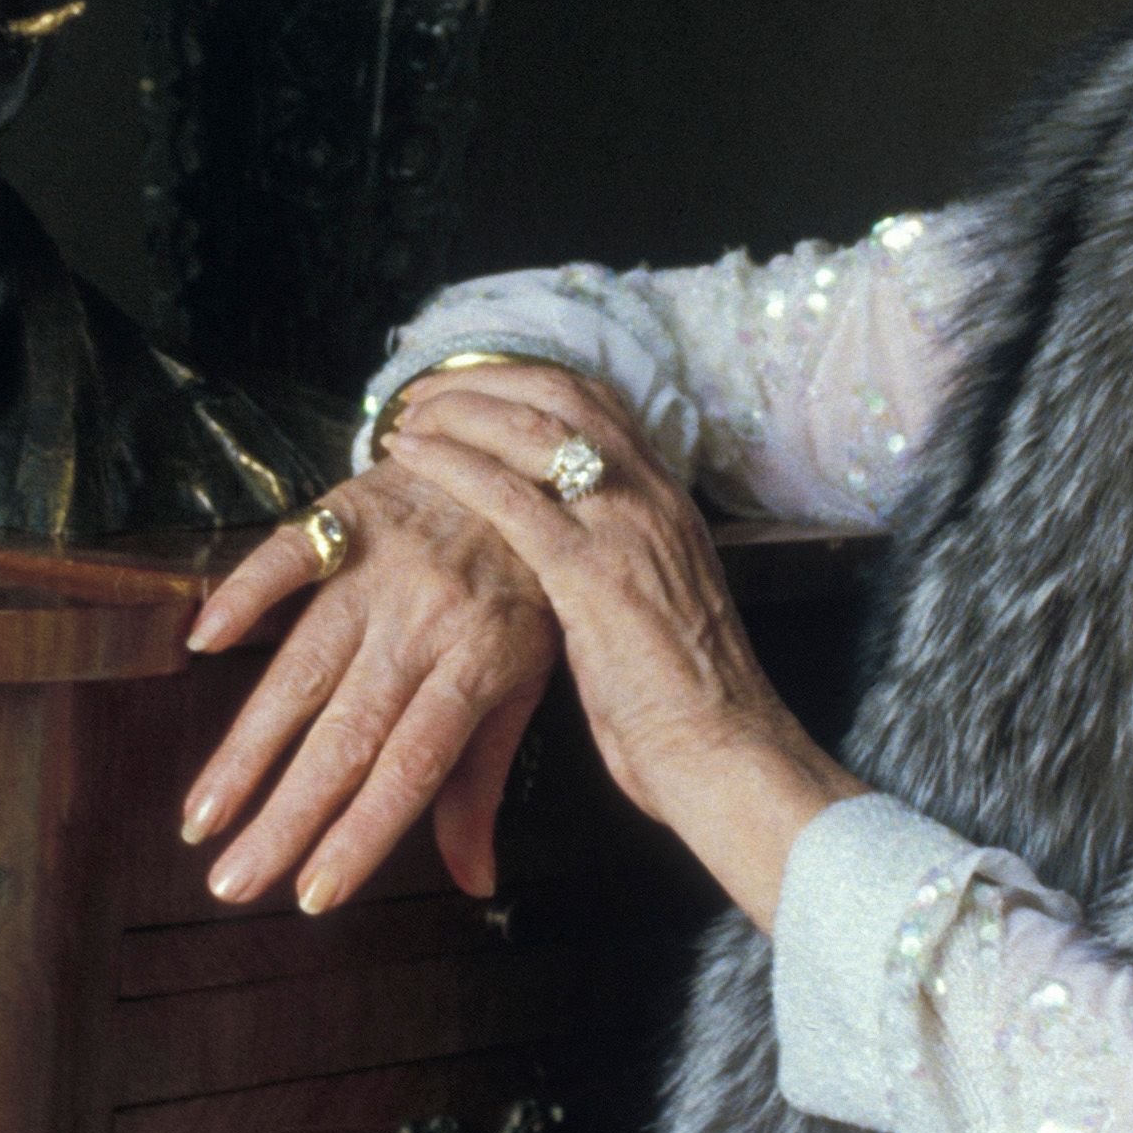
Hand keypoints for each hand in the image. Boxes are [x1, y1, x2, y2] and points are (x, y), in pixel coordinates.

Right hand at [177, 363, 665, 910]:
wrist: (523, 457)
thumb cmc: (525, 586)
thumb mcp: (526, 679)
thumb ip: (484, 779)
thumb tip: (473, 882)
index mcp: (478, 667)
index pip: (412, 768)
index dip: (361, 833)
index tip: (312, 896)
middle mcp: (425, 623)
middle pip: (347, 734)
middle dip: (285, 816)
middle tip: (231, 883)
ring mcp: (380, 568)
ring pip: (303, 666)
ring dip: (248, 745)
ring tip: (203, 814)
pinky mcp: (346, 516)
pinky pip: (287, 555)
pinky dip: (245, 593)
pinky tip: (202, 642)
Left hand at [398, 391, 863, 929]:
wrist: (724, 751)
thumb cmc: (685, 701)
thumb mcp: (654, 606)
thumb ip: (615, 563)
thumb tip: (565, 552)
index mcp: (667, 500)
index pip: (597, 402)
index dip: (527, 382)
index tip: (474, 386)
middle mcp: (651, 495)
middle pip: (561, 393)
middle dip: (486, 380)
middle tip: (425, 390)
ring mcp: (624, 526)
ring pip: (534, 427)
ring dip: (461, 409)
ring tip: (408, 418)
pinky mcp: (591, 572)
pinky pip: (510, 494)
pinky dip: (454, 463)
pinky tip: (414, 457)